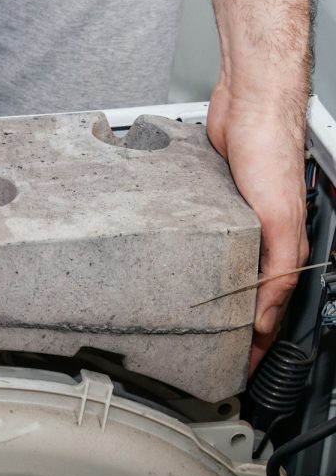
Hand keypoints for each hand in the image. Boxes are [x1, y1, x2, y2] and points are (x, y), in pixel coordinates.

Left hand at [207, 83, 308, 373]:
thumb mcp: (279, 221)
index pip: (273, 311)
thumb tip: (264, 318)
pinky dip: (201, 268)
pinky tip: (186, 279)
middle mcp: (267, 240)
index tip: (240, 371)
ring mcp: (242, 225)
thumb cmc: (273, 151)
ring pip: (230, 275)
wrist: (248, 104)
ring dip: (216, 302)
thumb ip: (276, 272)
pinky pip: (211, 248)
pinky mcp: (217, 208)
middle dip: (236, 330)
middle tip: (215, 358)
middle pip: (251, 298)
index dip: (258, 344)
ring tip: (198, 329)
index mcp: (289, 248)